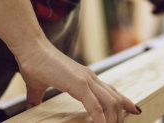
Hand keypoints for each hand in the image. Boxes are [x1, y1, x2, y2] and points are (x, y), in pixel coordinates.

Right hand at [15, 40, 140, 122]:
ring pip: (110, 103)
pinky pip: (95, 106)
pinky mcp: (78, 84)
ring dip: (112, 120)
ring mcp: (86, 80)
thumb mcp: (38, 86)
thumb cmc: (33, 63)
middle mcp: (89, 77)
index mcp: (84, 77)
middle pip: (114, 99)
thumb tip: (30, 106)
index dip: (123, 102)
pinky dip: (100, 119)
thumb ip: (37, 98)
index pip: (110, 91)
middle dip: (119, 116)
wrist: (30, 48)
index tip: (133, 110)